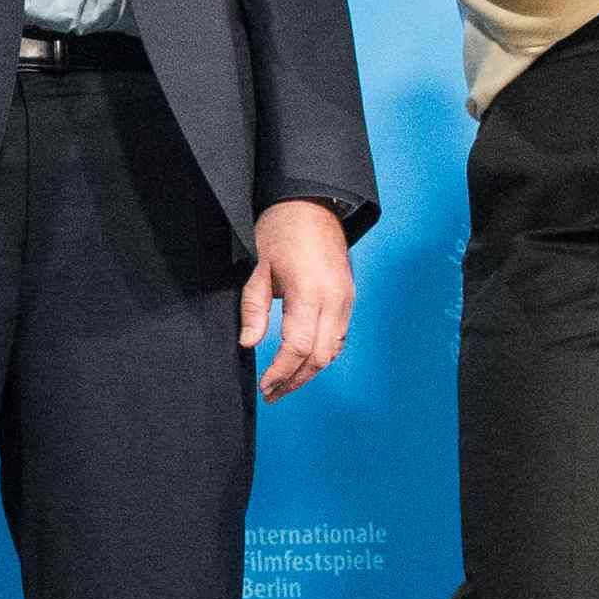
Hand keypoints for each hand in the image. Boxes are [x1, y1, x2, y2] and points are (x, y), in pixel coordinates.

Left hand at [241, 199, 353, 401]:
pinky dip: (322, 355)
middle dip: (296, 380)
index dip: (281, 371)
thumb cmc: (282, 229)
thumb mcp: (258, 267)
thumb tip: (250, 344)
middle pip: (320, 357)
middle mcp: (335, 299)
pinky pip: (339, 337)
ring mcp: (346, 299)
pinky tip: (303, 362)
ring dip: (310, 372)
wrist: (313, 204)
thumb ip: (254, 308)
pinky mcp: (348, 297)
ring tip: (285, 384)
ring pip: (333, 351)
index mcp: (311, 291)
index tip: (265, 386)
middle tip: (272, 394)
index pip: (299, 347)